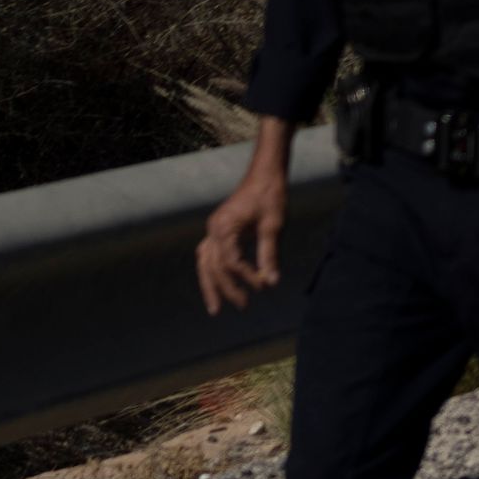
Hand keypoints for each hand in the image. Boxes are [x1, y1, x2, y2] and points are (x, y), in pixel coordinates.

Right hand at [195, 131, 291, 314]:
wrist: (266, 170)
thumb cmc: (271, 194)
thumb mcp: (273, 225)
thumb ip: (269, 254)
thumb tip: (271, 282)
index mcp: (224, 228)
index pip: (232, 262)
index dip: (247, 277)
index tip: (264, 285)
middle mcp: (213, 229)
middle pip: (213, 267)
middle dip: (226, 289)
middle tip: (242, 307)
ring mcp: (213, 228)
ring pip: (205, 263)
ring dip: (211, 285)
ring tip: (216, 307)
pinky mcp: (219, 227)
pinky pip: (209, 254)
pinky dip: (211, 270)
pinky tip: (217, 284)